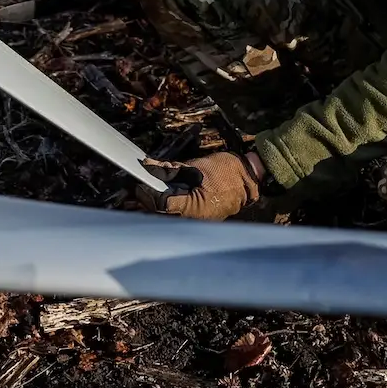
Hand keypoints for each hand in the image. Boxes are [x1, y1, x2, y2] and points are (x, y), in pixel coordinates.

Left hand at [135, 151, 265, 220]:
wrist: (249, 179)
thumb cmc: (226, 171)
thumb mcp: (195, 166)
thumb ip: (170, 169)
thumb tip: (149, 166)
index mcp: (195, 206)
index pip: (161, 204)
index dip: (147, 193)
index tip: (140, 183)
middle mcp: (195, 219)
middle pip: (161, 214)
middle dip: (147, 201)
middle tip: (137, 189)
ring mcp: (198, 222)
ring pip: (168, 216)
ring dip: (155, 205)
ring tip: (146, 194)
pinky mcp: (200, 220)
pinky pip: (178, 215)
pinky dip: (168, 207)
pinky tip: (162, 198)